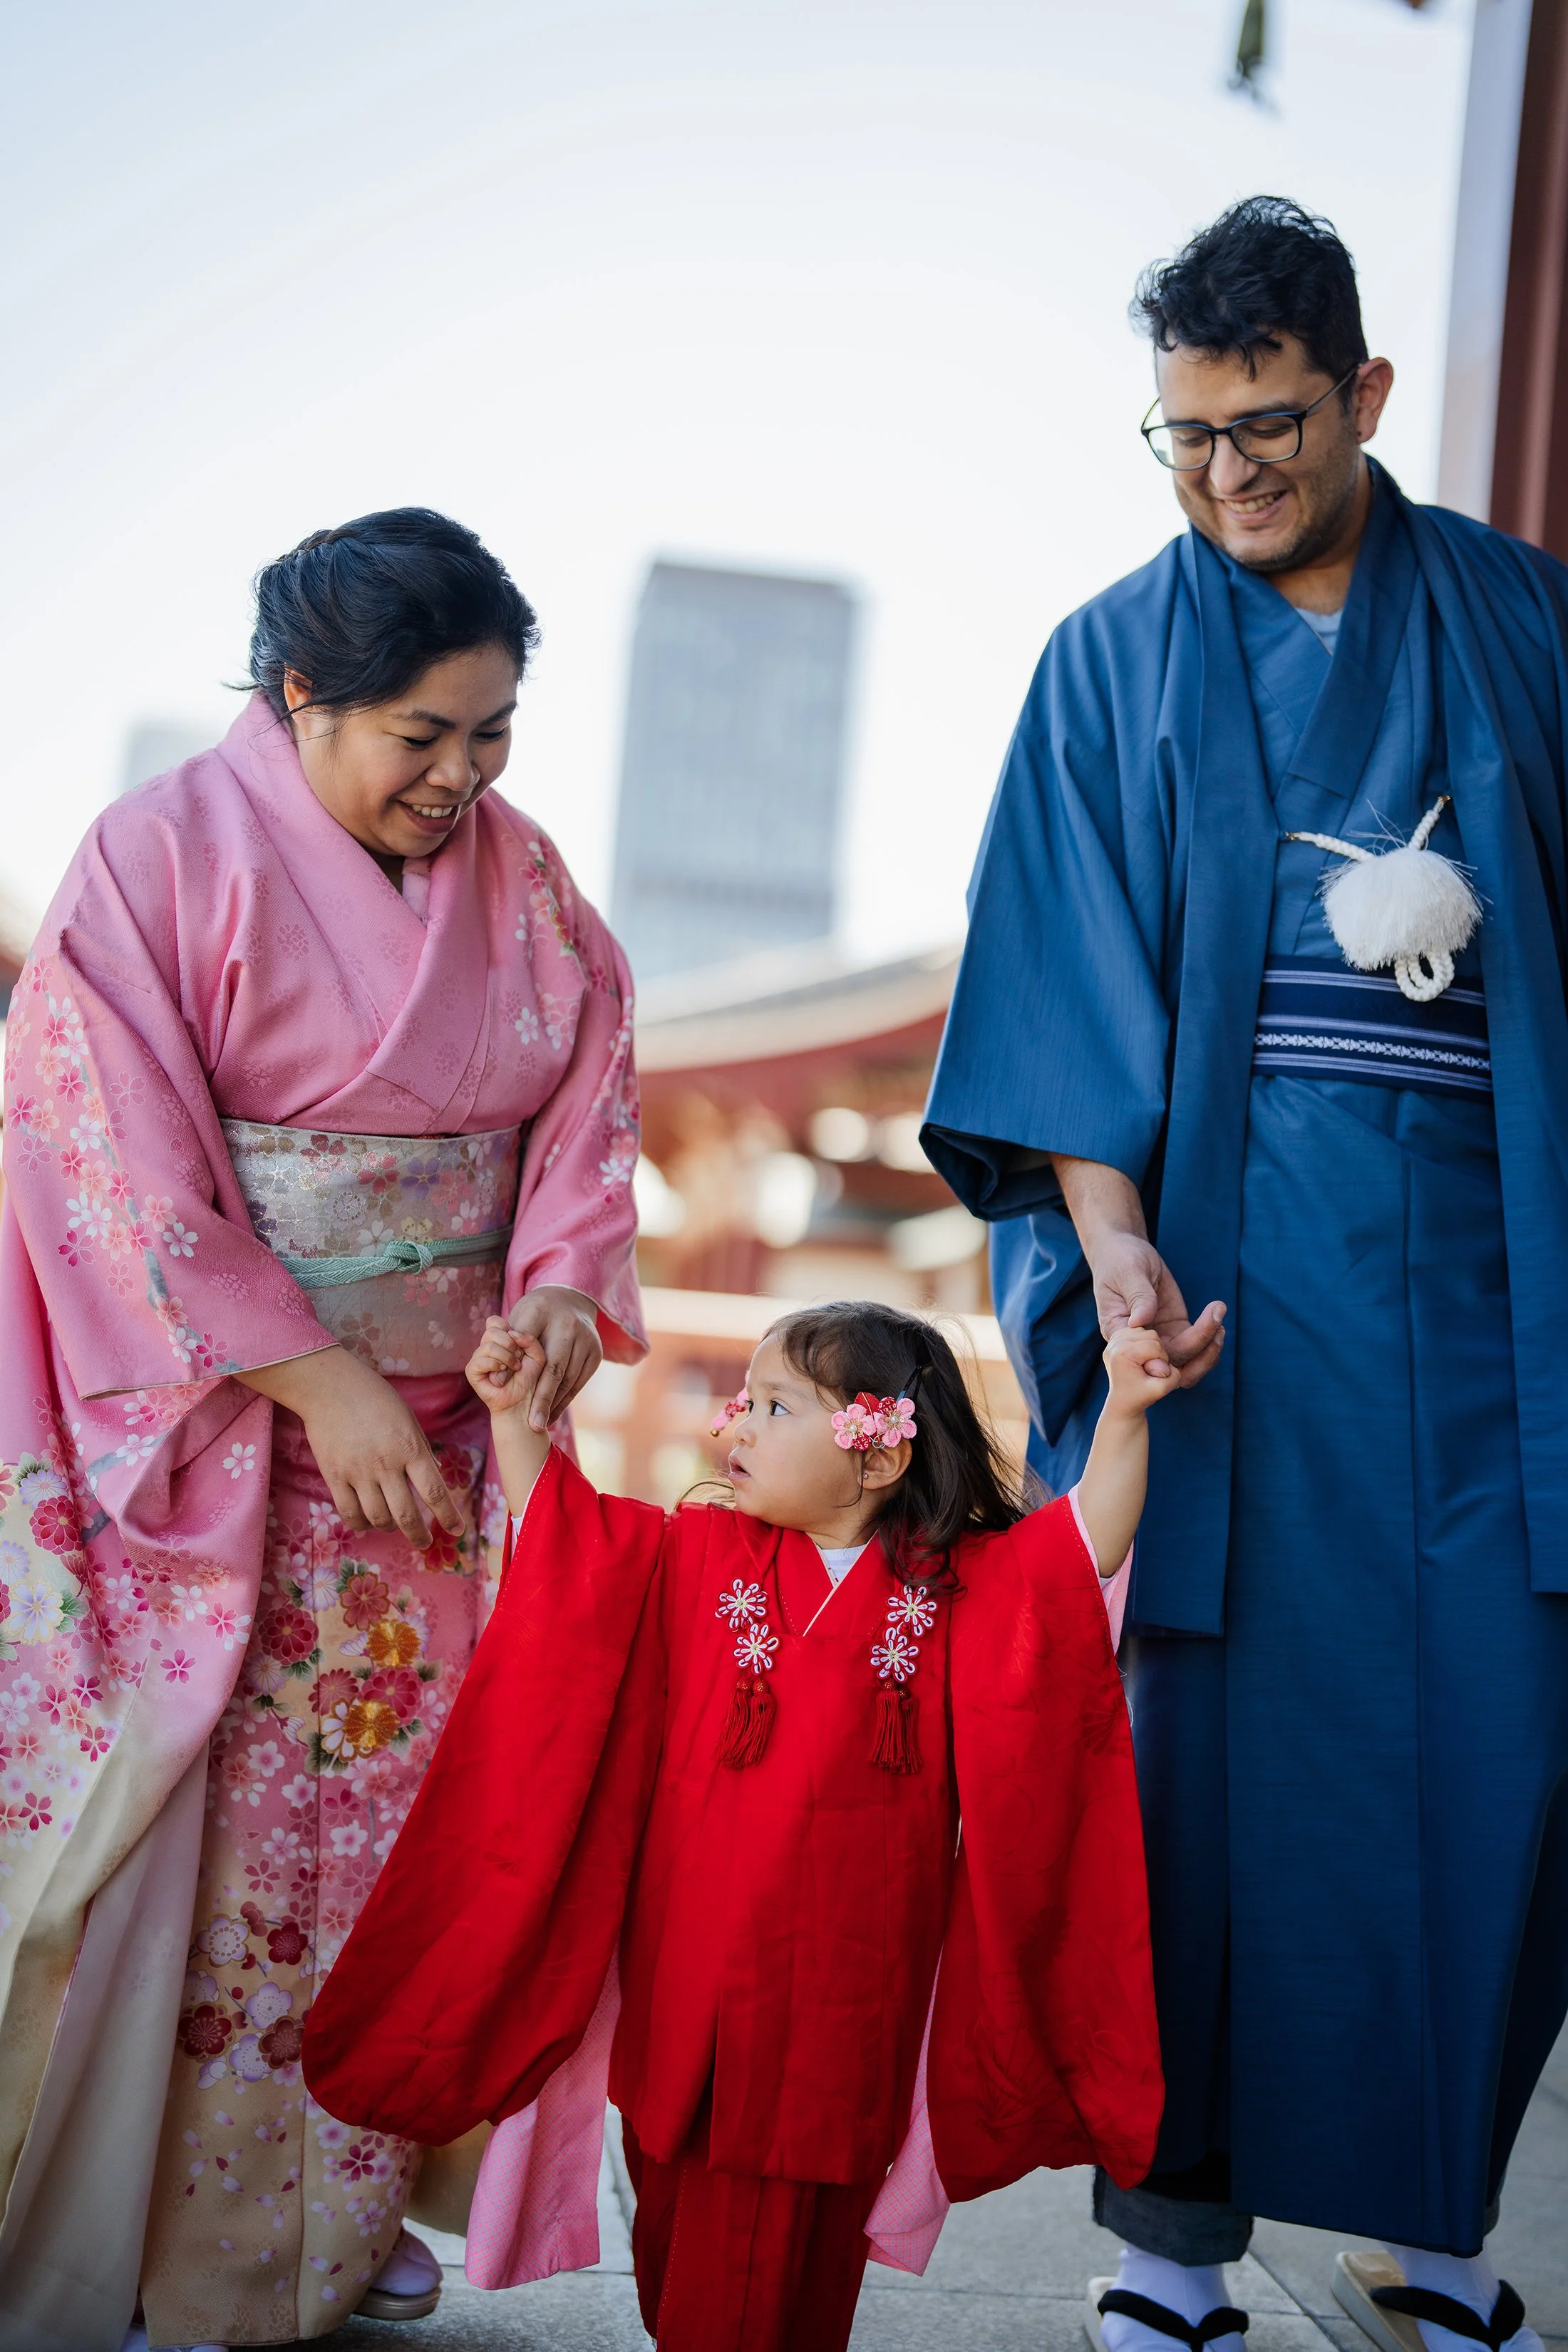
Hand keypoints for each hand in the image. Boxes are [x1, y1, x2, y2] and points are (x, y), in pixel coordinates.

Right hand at [238, 1346, 462, 1548]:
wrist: (331, 1387)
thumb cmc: (376, 1399)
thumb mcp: (409, 1421)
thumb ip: (421, 1452)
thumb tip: (433, 1481)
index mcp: (410, 1448)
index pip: (435, 1492)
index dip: (448, 1516)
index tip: (457, 1531)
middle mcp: (386, 1464)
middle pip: (406, 1515)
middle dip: (419, 1535)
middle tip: (425, 1543)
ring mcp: (358, 1472)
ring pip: (378, 1518)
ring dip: (390, 1528)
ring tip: (394, 1525)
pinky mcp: (335, 1476)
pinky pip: (350, 1513)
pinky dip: (362, 1524)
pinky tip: (368, 1521)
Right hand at [467, 1316, 546, 1417]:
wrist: (523, 1403)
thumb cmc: (531, 1379)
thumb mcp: (538, 1356)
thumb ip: (530, 1339)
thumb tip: (512, 1332)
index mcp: (500, 1340)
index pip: (494, 1321)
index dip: (507, 1328)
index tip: (519, 1345)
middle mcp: (487, 1347)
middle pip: (491, 1330)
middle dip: (510, 1344)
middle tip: (518, 1359)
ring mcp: (478, 1358)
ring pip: (487, 1345)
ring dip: (505, 1357)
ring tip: (513, 1368)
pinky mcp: (472, 1372)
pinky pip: (479, 1361)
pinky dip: (494, 1365)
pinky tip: (502, 1374)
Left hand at [506, 1285, 602, 1431]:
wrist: (570, 1300)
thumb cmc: (535, 1315)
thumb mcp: (518, 1319)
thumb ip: (507, 1345)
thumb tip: (498, 1381)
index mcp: (542, 1311)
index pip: (525, 1343)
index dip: (512, 1367)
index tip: (499, 1389)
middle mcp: (568, 1325)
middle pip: (553, 1367)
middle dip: (542, 1399)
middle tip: (532, 1425)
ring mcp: (586, 1340)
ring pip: (569, 1378)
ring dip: (554, 1404)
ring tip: (540, 1423)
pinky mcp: (596, 1354)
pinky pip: (579, 1382)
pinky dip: (566, 1400)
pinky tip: (553, 1414)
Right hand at [1087, 1231, 1225, 1389]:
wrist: (1124, 1251)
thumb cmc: (1119, 1260)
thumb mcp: (1127, 1273)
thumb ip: (1138, 1296)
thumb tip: (1142, 1321)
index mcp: (1119, 1333)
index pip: (1140, 1357)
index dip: (1161, 1360)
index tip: (1185, 1347)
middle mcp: (1140, 1344)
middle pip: (1170, 1368)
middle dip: (1197, 1355)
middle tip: (1217, 1331)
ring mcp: (1160, 1338)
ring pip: (1186, 1363)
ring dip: (1208, 1351)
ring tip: (1220, 1324)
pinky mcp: (1176, 1329)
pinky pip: (1196, 1345)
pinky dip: (1210, 1337)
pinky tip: (1217, 1316)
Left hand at [1102, 1325, 1176, 1417]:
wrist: (1122, 1402)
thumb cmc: (1140, 1397)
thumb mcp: (1160, 1390)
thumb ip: (1172, 1377)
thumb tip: (1170, 1363)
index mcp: (1123, 1353)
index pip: (1156, 1346)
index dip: (1163, 1360)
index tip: (1154, 1373)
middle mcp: (1115, 1343)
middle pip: (1151, 1335)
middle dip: (1158, 1352)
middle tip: (1151, 1367)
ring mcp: (1113, 1340)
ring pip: (1146, 1332)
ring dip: (1151, 1346)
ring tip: (1145, 1362)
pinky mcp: (1115, 1338)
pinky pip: (1139, 1332)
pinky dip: (1144, 1342)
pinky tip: (1140, 1356)